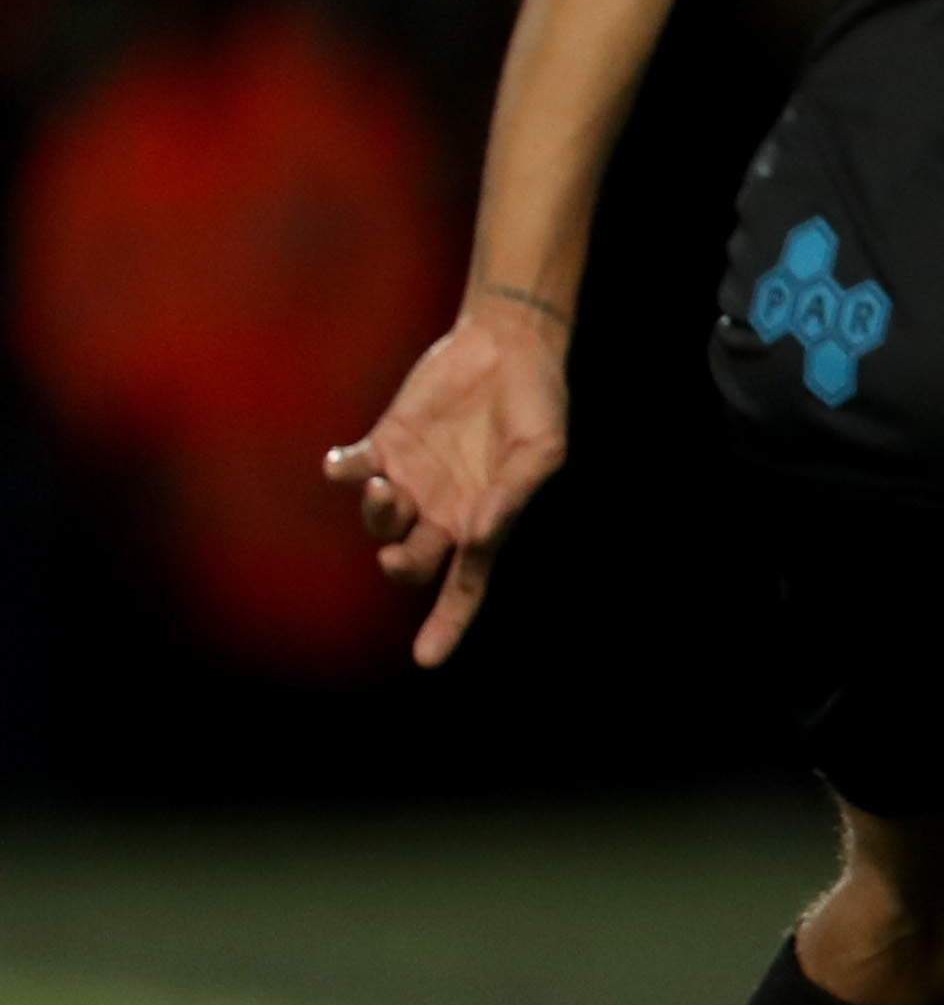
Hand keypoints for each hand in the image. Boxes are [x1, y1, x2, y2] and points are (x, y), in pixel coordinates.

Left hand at [324, 295, 571, 670]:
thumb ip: (511, 495)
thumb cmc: (537, 404)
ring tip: (384, 488)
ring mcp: (411, 478)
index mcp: (485, 522)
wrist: (509, 346)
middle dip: (400, 566)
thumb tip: (477, 536)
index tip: (426, 659)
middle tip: (399, 552)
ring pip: (378, 522)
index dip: (446, 624)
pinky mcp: (385, 443)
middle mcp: (443, 509)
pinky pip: (351, 470)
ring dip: (375, 517)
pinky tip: (348, 465)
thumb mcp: (541, 452)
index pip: (465, 586)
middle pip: (411, 562)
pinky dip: (343, 473)